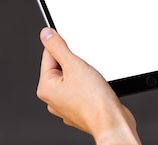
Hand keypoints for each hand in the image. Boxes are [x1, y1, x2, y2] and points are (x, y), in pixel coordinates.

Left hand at [36, 28, 140, 144]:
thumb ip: (58, 47)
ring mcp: (66, 105)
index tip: (76, 54)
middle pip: (61, 66)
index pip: (49, 55)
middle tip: (86, 71)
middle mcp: (52, 99)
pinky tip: (96, 90)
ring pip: (73, 78)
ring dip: (83, 74)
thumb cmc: (94, 101)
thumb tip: (45, 34)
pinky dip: (89, 86)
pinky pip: (81, 89)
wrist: (112, 122)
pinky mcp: (79, 108)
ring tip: (92, 81)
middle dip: (75, 64)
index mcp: (46, 87)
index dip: (65, 50)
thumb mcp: (74, 65)